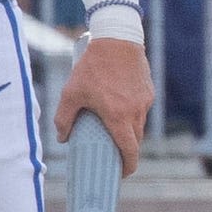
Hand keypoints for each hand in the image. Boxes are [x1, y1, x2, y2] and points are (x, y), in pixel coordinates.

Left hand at [51, 37, 150, 173]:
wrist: (117, 37)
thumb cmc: (92, 66)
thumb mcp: (71, 92)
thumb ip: (64, 118)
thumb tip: (63, 138)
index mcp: (118, 117)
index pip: (129, 151)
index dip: (127, 166)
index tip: (122, 173)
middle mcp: (135, 112)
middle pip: (135, 141)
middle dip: (127, 151)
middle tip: (114, 155)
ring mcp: (144, 101)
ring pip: (139, 125)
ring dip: (129, 131)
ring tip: (114, 129)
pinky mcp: (148, 90)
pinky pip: (142, 109)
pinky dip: (132, 113)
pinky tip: (120, 105)